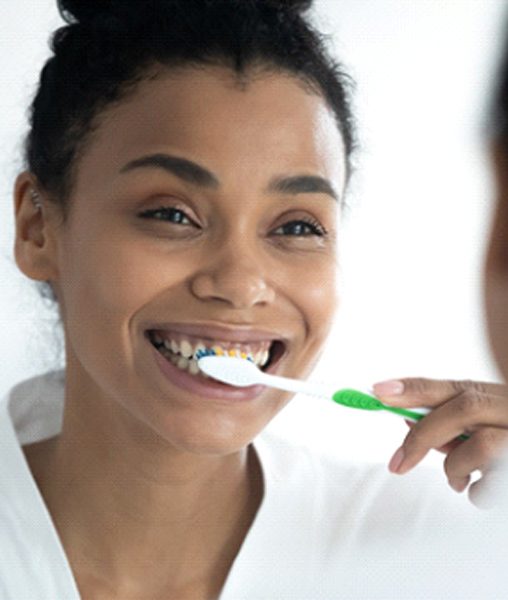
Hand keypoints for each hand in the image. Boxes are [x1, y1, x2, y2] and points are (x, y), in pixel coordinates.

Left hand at [373, 378, 507, 506]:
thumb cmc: (504, 432)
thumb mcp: (482, 420)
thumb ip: (449, 420)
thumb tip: (407, 419)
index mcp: (490, 394)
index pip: (447, 385)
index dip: (413, 387)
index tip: (378, 391)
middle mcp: (507, 407)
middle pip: (464, 408)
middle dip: (424, 436)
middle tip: (397, 464)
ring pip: (482, 445)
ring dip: (457, 468)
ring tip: (457, 479)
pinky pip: (496, 483)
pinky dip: (478, 493)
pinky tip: (478, 490)